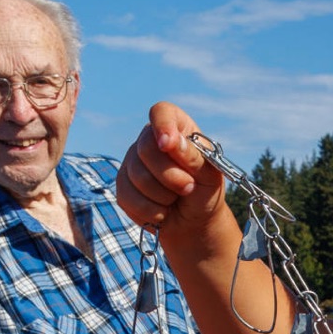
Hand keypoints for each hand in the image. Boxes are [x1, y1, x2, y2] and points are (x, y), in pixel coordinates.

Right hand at [117, 102, 227, 234]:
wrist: (194, 221)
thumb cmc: (205, 191)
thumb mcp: (209, 175)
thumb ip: (193, 157)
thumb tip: (171, 142)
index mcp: (176, 128)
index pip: (162, 112)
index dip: (162, 125)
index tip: (167, 144)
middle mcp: (149, 140)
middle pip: (146, 148)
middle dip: (170, 175)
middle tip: (188, 187)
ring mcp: (132, 162)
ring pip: (138, 176)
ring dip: (163, 196)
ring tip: (176, 199)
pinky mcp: (123, 186)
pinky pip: (128, 197)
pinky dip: (151, 210)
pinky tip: (162, 212)